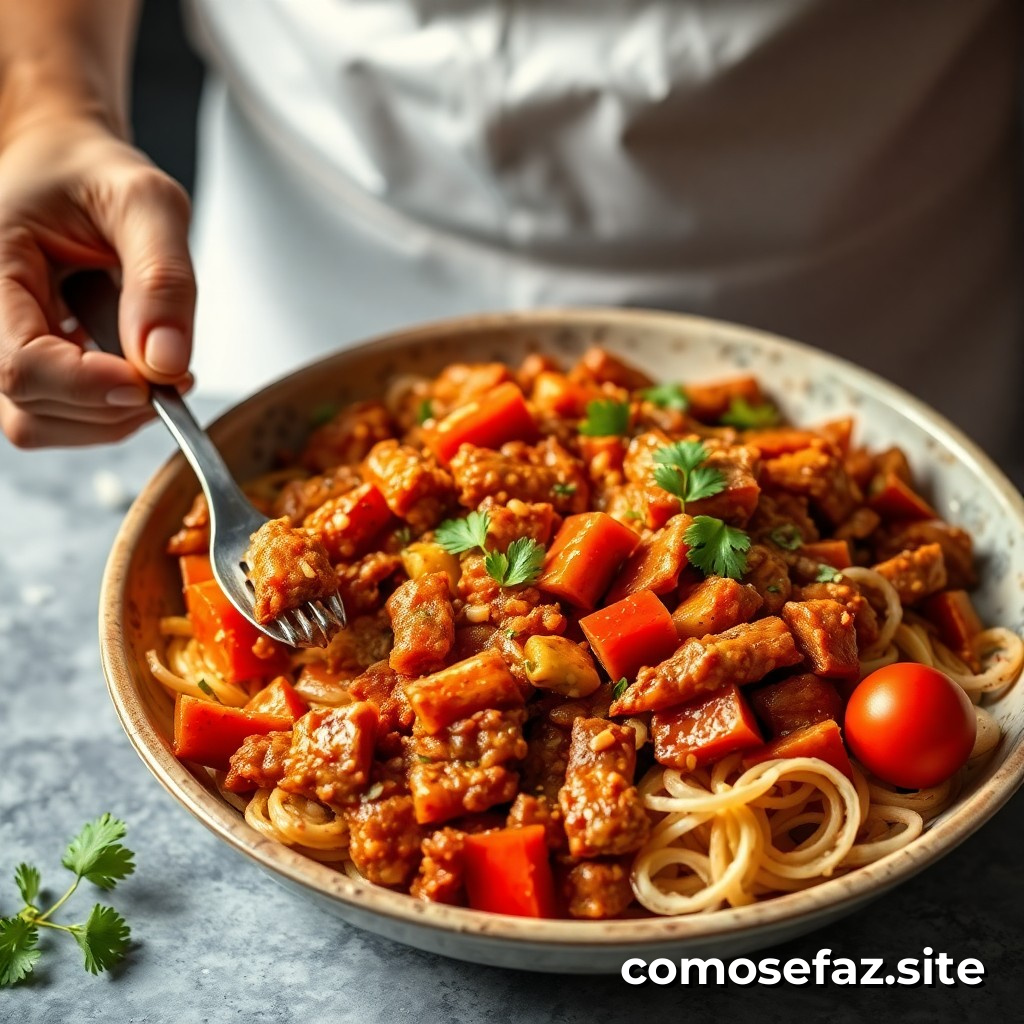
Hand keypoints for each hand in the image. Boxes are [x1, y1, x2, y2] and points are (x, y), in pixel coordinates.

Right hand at [0, 115, 194, 447]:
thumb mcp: (148, 202)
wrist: (71, 171)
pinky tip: (133, 368)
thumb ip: (163, 278)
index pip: (21, 366)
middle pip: (31, 408)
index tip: (155, 380)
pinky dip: (109, 411)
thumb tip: (166, 362)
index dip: (92, 386)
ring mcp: (0, 349)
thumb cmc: (97, 175)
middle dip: (114, 404)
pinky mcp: (25, 370)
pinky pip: (59, 419)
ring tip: (152, 362)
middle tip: (171, 367)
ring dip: (113, 414)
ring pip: (42, 425)